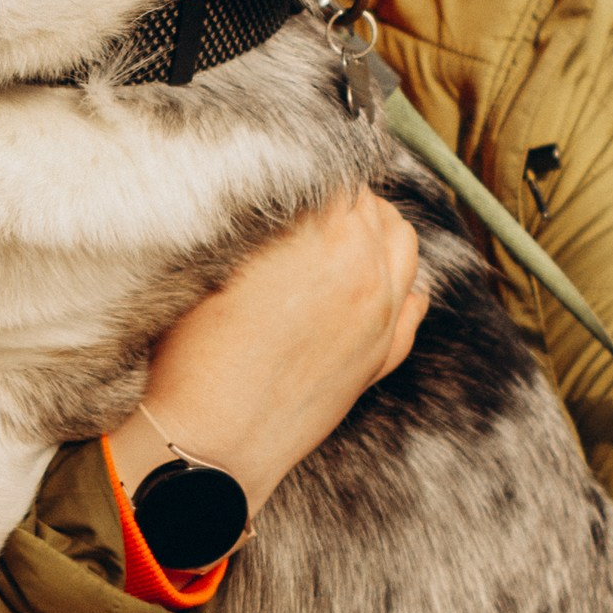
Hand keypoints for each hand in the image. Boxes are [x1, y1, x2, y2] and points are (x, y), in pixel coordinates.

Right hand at [114, 184, 426, 513]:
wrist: (213, 445)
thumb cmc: (197, 359)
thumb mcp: (215, 267)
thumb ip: (260, 222)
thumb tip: (279, 193)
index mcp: (327, 240)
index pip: (335, 175)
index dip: (309, 168)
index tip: (289, 169)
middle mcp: (367, 274)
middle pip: (374, 206)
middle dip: (343, 195)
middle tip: (307, 200)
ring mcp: (382, 318)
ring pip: (405, 247)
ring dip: (378, 228)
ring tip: (343, 230)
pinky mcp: (382, 357)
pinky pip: (415, 303)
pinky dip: (400, 283)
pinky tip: (372, 282)